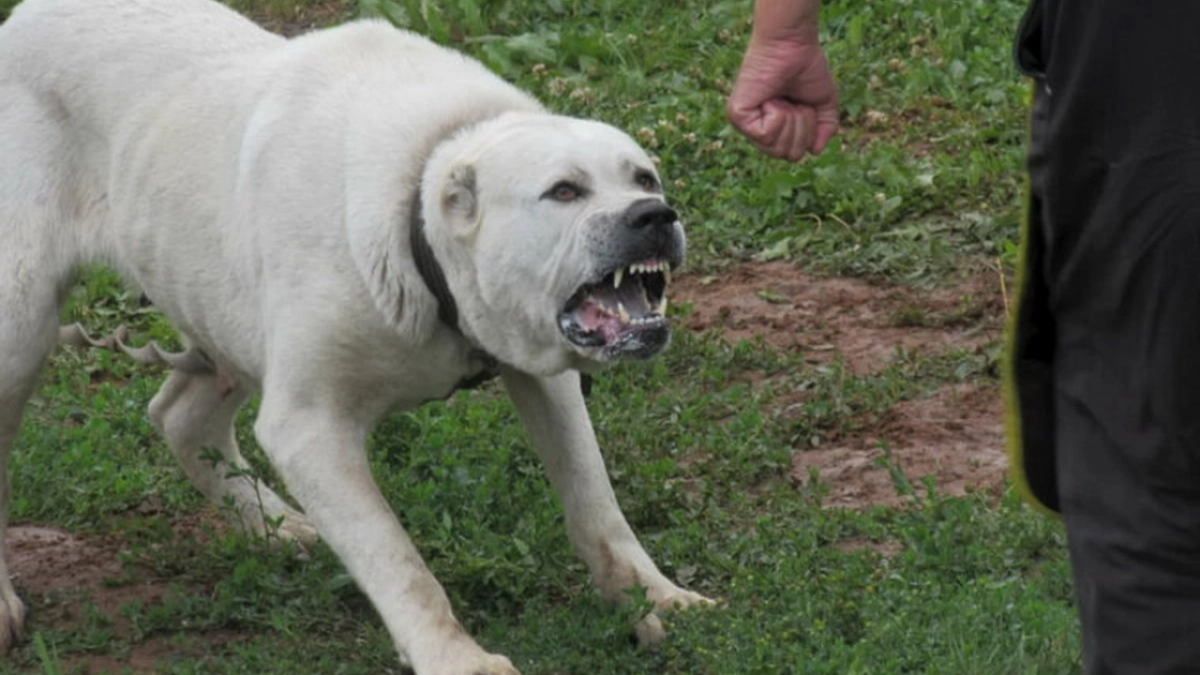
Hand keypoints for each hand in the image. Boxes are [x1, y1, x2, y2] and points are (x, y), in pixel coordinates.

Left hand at [727, 36, 838, 160]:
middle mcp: (757, 129)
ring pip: (776, 148)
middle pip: (787, 155)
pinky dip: (777, 115)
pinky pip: (765, 135)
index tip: (804, 105)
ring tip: (782, 98)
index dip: (807, 134)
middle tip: (794, 102)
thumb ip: (824, 128)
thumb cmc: (805, 67)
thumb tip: (814, 151)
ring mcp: (745, 124)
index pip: (793, 155)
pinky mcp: (738, 116)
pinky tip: (771, 98)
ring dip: (791, 120)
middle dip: (801, 128)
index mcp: (774, 129)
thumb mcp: (822, 103)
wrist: (792, 44)